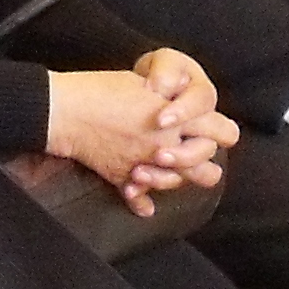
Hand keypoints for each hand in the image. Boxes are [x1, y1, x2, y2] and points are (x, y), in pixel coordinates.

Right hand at [46, 54, 238, 211]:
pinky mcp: (126, 178)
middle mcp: (168, 144)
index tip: (211, 130)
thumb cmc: (102, 90)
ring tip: (170, 171)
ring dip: (177, 178)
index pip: (221, 129)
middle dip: (203, 157)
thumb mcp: (142, 85)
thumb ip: (168, 98)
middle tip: (191, 150)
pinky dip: (141, 202)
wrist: (67, 111)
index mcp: (177, 118)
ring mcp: (148, 164)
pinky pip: (140, 198)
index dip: (219, 130)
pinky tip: (143, 203)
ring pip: (180, 181)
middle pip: (208, 161)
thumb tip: (181, 97)